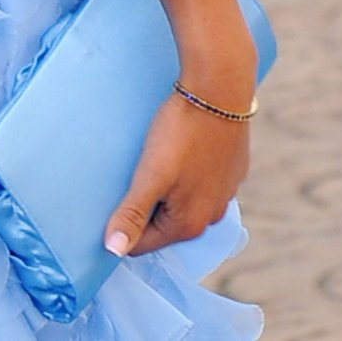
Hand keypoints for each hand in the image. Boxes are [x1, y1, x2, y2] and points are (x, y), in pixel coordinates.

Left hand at [104, 92, 250, 258]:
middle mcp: (211, 215)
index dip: (122, 225)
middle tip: (131, 174)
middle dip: (145, 204)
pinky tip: (178, 149)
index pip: (143, 242)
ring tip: (154, 159)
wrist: (218, 90)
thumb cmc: (181, 132)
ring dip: (166, 187)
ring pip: (183, 199)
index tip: (110, 201)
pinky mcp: (232, 169)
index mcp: (189, 224)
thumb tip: (113, 251)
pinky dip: (187, 171)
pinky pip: (201, 180)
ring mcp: (225, 192)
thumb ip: (132, 213)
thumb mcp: (150, 174)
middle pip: (164, 221)